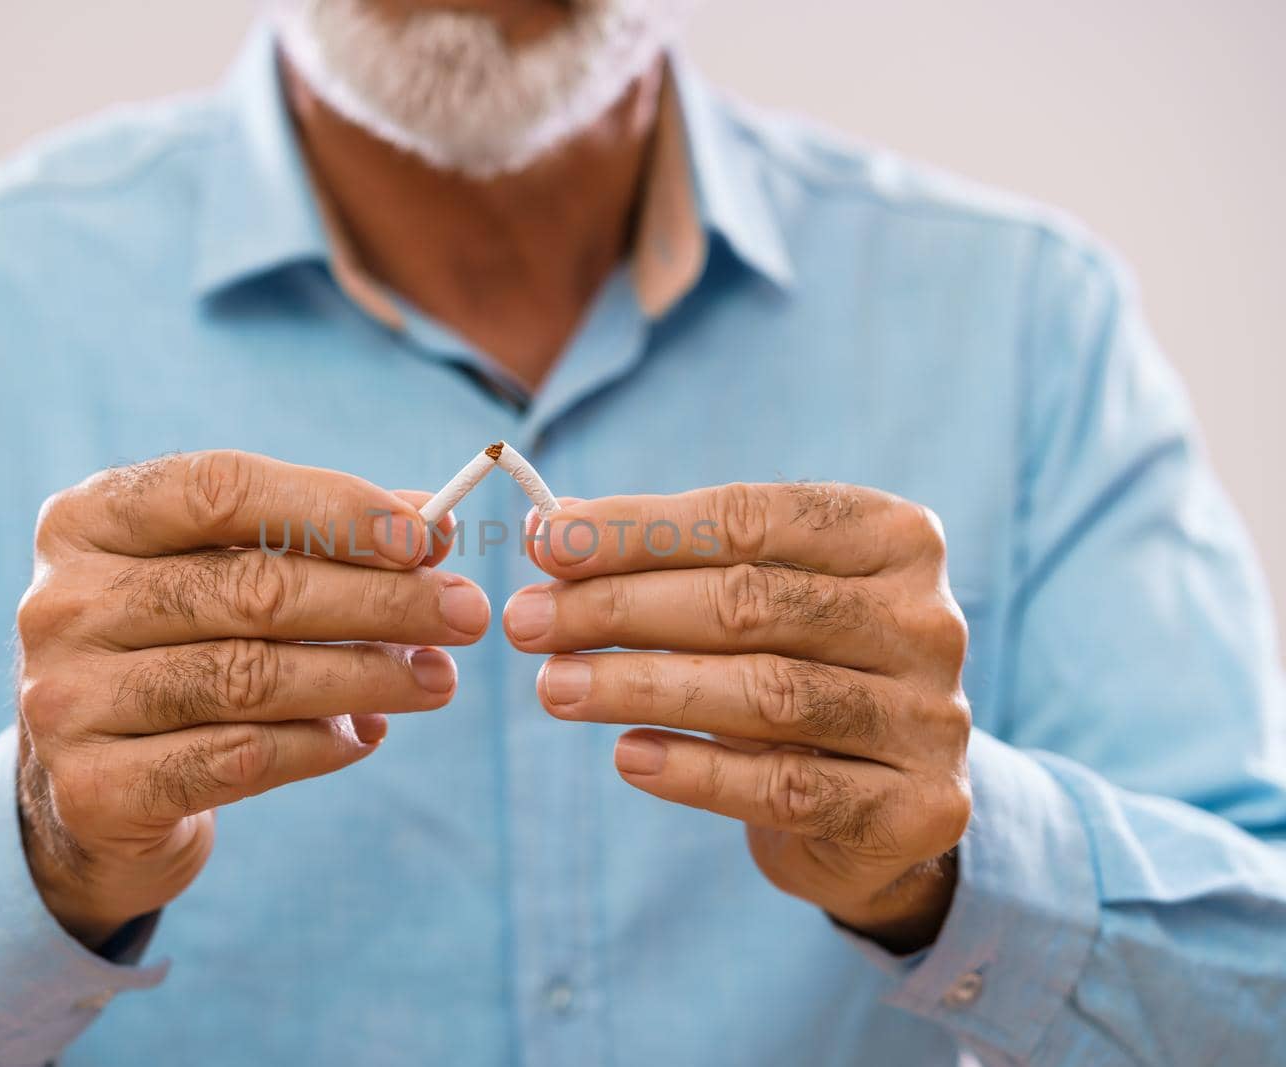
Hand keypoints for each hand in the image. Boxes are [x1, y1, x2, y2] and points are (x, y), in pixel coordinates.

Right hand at [15, 451, 489, 947]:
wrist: (92, 789)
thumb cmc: (180, 648)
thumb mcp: (224, 573)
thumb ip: (316, 541)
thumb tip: (435, 526)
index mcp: (88, 520)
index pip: (220, 489)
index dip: (332, 509)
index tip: (427, 538)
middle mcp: (61, 603)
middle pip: (250, 589)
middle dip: (378, 601)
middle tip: (464, 613)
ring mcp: (67, 700)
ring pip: (250, 678)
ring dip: (366, 676)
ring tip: (439, 678)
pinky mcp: (95, 791)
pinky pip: (239, 759)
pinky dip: (320, 744)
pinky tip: (369, 733)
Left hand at [505, 483, 971, 953]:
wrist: (878, 803)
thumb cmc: (793, 668)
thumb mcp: (748, 597)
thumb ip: (669, 559)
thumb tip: (552, 531)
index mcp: (894, 537)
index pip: (750, 517)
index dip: (638, 528)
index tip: (543, 542)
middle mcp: (929, 619)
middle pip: (750, 604)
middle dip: (620, 608)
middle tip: (527, 623)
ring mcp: (934, 716)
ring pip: (765, 694)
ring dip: (639, 687)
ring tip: (552, 688)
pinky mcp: (921, 807)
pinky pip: (785, 787)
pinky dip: (694, 771)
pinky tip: (628, 757)